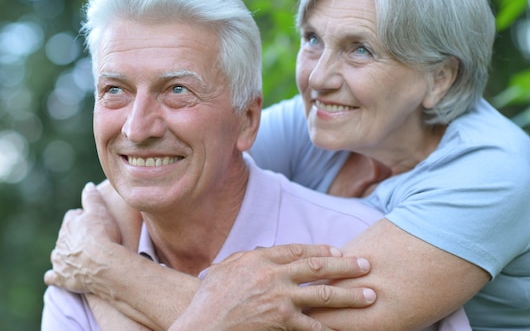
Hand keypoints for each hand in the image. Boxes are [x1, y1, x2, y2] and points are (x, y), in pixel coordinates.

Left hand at [44, 182, 121, 293]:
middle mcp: (60, 241)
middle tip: (91, 241)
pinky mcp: (61, 278)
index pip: (72, 216)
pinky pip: (51, 277)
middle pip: (65, 236)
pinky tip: (59, 276)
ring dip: (65, 255)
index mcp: (69, 224)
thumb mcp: (100, 210)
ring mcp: (59, 260)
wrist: (104, 264)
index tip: (94, 223)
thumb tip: (88, 186)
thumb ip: (92, 198)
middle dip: (75, 237)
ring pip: (58, 255)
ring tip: (79, 258)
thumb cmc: (104, 235)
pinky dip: (54, 276)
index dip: (83, 219)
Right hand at [170, 244, 374, 330]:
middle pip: (318, 267)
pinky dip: (332, 330)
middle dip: (345, 266)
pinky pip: (314, 327)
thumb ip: (248, 258)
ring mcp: (280, 300)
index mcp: (261, 260)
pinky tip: (348, 330)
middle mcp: (274, 276)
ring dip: (350, 295)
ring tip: (370, 295)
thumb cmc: (209, 299)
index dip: (321, 250)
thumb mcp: (225, 268)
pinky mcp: (283, 323)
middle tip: (367, 265)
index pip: (298, 250)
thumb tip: (266, 252)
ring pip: (324, 295)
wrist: (203, 326)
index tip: (339, 251)